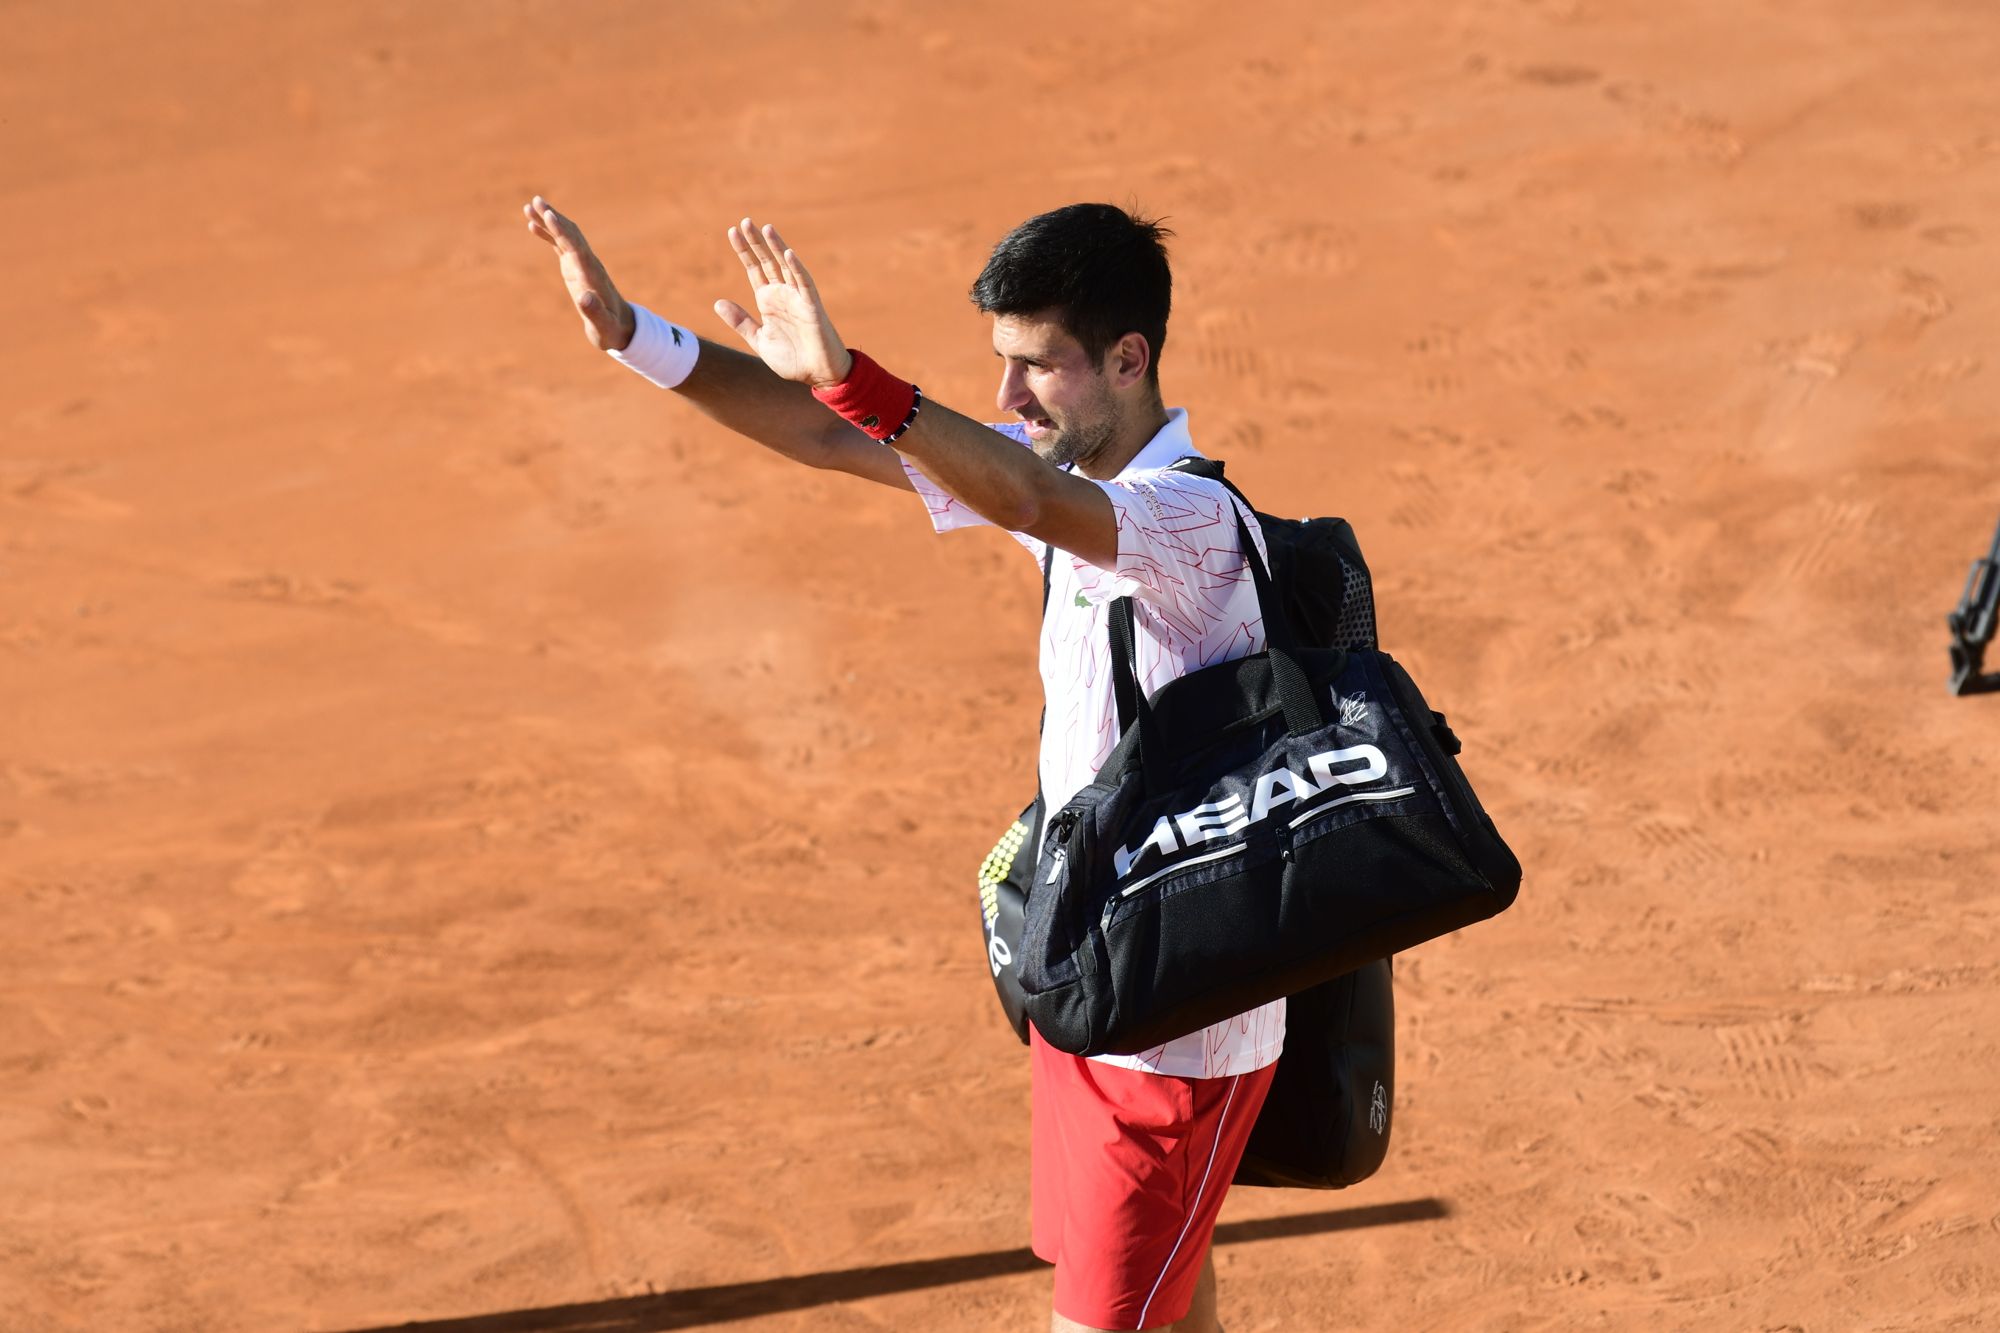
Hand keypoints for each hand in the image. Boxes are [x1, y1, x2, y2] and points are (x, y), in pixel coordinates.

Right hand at [523, 196, 635, 351]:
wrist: (621, 328)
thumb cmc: (612, 330)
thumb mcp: (603, 326)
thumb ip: (594, 312)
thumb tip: (583, 298)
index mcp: (592, 276)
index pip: (576, 247)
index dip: (563, 231)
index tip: (549, 215)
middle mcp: (588, 264)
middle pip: (570, 235)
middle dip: (554, 217)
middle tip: (536, 200)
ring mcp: (581, 264)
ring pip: (564, 236)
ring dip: (548, 221)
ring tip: (529, 206)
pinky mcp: (575, 268)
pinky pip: (560, 246)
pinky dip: (548, 234)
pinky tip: (532, 225)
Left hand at [714, 218, 852, 387]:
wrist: (818, 376)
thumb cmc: (793, 359)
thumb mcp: (759, 340)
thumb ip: (741, 322)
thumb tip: (718, 302)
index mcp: (768, 301)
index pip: (754, 269)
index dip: (744, 251)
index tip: (732, 232)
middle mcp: (782, 294)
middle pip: (767, 261)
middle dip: (756, 243)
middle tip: (744, 221)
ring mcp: (797, 298)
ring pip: (786, 266)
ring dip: (776, 247)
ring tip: (765, 228)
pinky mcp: (812, 306)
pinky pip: (804, 283)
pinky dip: (797, 268)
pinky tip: (788, 253)